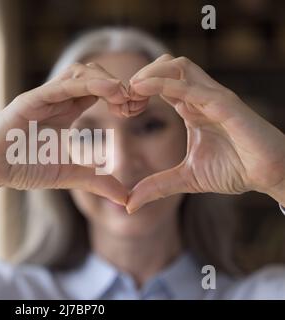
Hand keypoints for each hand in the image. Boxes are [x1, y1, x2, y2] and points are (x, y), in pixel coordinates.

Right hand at [0, 63, 130, 207]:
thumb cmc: (22, 167)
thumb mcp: (67, 175)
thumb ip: (96, 182)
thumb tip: (127, 199)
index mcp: (67, 111)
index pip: (100, 91)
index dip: (122, 95)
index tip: (138, 110)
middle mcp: (57, 99)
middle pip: (94, 75)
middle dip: (119, 85)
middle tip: (136, 104)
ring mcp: (43, 98)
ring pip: (79, 73)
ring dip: (106, 80)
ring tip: (125, 96)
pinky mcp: (28, 102)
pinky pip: (59, 86)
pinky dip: (86, 84)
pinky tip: (109, 91)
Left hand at [126, 54, 284, 212]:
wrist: (269, 176)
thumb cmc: (235, 170)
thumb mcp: (186, 179)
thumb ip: (157, 187)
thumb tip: (130, 204)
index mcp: (190, 107)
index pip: (159, 82)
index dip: (137, 90)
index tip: (122, 109)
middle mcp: (200, 96)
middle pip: (165, 64)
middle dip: (140, 76)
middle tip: (123, 100)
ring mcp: (213, 97)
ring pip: (177, 65)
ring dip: (149, 74)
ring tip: (131, 93)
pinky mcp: (225, 104)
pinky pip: (192, 86)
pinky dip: (164, 84)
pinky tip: (143, 90)